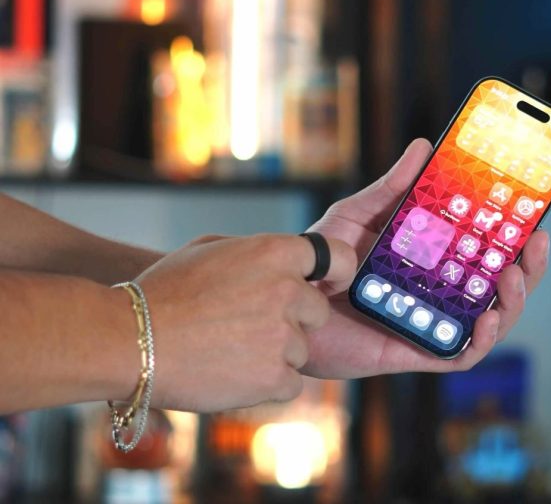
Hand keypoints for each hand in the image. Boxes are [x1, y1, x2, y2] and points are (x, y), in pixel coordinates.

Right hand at [133, 234, 355, 411]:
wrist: (130, 340)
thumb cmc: (164, 292)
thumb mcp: (210, 250)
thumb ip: (255, 254)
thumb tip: (282, 263)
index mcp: (276, 253)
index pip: (338, 258)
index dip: (337, 272)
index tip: (330, 283)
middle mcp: (288, 292)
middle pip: (317, 312)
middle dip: (293, 319)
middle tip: (249, 325)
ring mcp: (284, 336)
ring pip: (301, 350)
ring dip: (275, 353)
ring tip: (228, 349)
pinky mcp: (275, 377)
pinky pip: (291, 382)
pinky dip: (268, 383)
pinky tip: (233, 372)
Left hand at [304, 138, 549, 378]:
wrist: (287, 302)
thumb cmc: (323, 261)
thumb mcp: (358, 215)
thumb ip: (391, 188)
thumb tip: (424, 147)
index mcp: (432, 261)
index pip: (484, 250)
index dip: (515, 235)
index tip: (534, 211)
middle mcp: (438, 293)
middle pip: (497, 286)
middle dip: (528, 267)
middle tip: (537, 241)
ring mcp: (431, 323)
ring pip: (490, 320)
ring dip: (513, 301)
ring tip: (513, 275)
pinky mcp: (417, 351)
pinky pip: (460, 354)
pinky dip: (480, 339)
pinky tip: (485, 316)